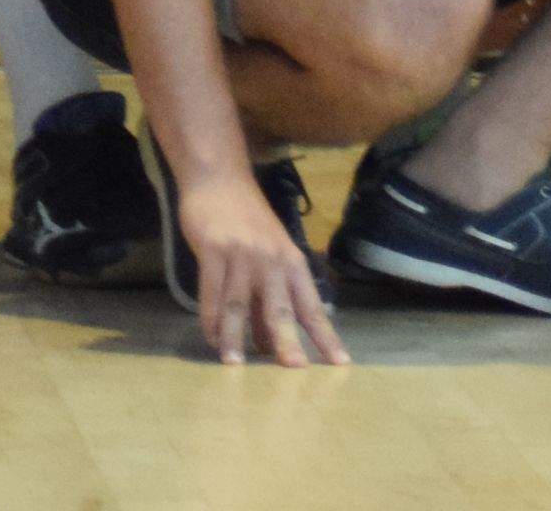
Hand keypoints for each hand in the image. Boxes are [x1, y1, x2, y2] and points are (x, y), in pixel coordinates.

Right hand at [177, 170, 344, 366]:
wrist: (221, 180)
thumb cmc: (248, 223)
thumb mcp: (269, 257)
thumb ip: (270, 298)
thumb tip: (270, 344)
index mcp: (293, 262)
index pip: (312, 306)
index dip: (326, 335)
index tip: (340, 363)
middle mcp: (272, 260)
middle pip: (281, 308)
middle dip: (288, 341)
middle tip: (294, 370)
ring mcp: (243, 255)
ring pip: (240, 305)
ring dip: (236, 337)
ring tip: (235, 365)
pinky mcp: (214, 250)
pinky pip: (212, 293)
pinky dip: (210, 319)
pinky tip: (211, 339)